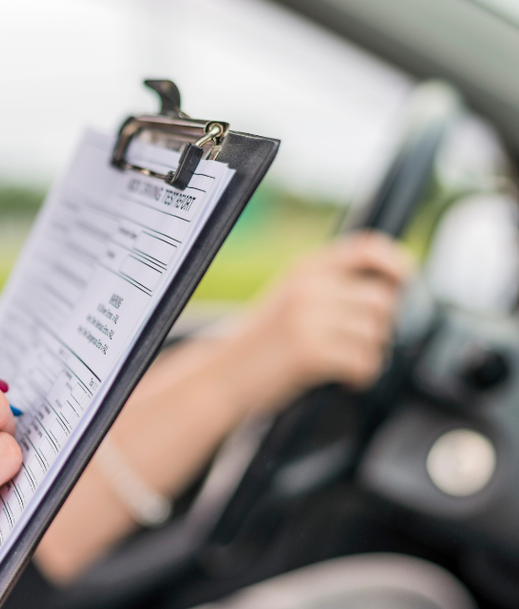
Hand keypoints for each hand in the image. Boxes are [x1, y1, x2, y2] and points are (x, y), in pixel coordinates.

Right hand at [238, 231, 412, 408]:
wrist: (222, 373)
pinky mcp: (311, 351)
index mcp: (305, 269)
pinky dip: (362, 375)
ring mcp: (309, 318)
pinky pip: (363, 361)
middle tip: (361, 342)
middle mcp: (308, 288)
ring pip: (375, 333)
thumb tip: (389, 290)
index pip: (367, 248)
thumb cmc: (259, 342)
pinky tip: (347, 378)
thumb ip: (330, 286)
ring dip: (370, 354)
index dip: (396, 262)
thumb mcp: (290, 298)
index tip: (404, 281)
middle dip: (380, 326)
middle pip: (381, 299)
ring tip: (349, 362)